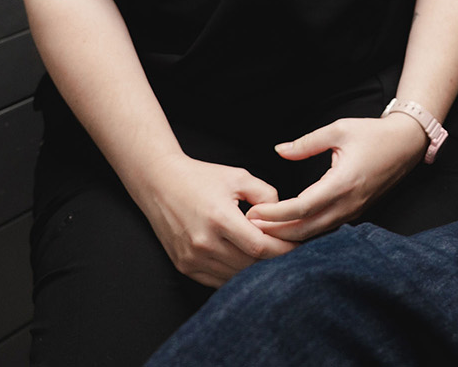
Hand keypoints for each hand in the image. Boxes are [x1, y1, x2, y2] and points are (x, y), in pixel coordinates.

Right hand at [134, 153, 296, 287]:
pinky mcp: (185, 266)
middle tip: (288, 251)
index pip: (260, 246)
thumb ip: (267, 195)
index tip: (298, 246)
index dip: (283, 249)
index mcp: (219, 218)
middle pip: (250, 264)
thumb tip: (282, 219)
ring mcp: (192, 258)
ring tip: (267, 255)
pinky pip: (218, 280)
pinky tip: (244, 260)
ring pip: (235, 276)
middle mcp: (204, 242)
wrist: (159, 183)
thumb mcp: (238, 177)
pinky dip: (235, 274)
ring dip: (254, 269)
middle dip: (272, 259)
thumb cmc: (201, 177)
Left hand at [244, 115, 428, 241]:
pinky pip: (326, 228)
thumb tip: (279, 150)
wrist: (406, 144)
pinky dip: (305, 232)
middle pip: (306, 228)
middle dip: (276, 231)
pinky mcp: (355, 212)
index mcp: (343, 183)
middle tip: (248, 227)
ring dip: (289, 234)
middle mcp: (348, 203)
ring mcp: (354, 211)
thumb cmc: (373, 134)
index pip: (302, 206)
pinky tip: (288, 228)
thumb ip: (306, 143)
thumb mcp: (338, 130)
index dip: (276, 213)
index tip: (253, 212)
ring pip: (316, 233)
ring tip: (262, 230)